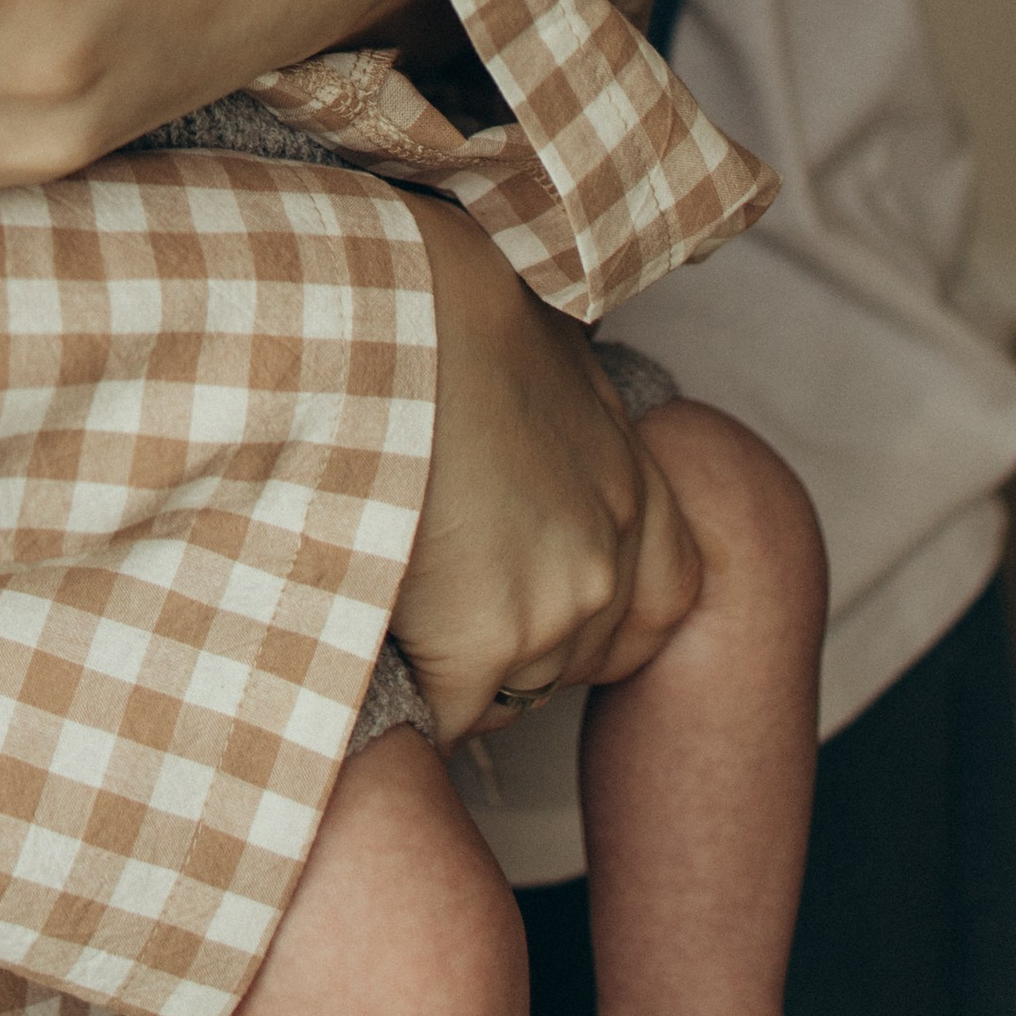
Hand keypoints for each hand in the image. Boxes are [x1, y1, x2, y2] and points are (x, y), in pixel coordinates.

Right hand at [392, 191, 701, 740]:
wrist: (383, 308)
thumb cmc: (437, 301)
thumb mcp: (540, 350)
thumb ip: (561, 415)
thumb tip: (532, 413)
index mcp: (635, 486)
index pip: (654, 607)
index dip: (581, 612)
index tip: (511, 590)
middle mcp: (614, 555)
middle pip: (572, 661)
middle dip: (507, 646)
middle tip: (431, 597)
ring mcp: (559, 605)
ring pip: (509, 695)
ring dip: (452, 670)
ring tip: (386, 608)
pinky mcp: (486, 640)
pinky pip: (448, 714)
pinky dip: (405, 691)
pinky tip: (361, 636)